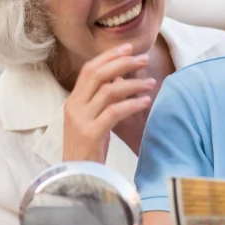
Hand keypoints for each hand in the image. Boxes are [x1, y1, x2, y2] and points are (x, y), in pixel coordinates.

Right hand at [61, 45, 155, 161]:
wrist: (77, 177)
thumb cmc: (88, 148)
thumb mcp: (92, 120)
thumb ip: (102, 101)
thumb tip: (122, 79)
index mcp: (73, 101)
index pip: (89, 70)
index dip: (108, 56)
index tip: (128, 47)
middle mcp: (74, 107)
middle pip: (97, 74)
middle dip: (122, 62)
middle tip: (143, 58)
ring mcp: (81, 120)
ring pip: (108, 91)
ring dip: (133, 84)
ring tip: (151, 83)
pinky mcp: (91, 133)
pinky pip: (115, 112)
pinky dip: (133, 103)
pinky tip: (146, 101)